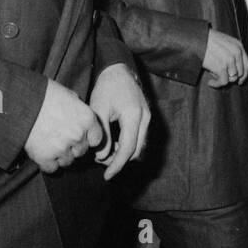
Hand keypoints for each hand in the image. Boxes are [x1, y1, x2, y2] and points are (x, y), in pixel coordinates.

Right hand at [24, 79, 103, 173]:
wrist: (19, 100)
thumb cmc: (44, 94)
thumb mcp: (69, 95)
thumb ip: (80, 109)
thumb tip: (82, 117)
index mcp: (87, 119)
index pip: (97, 140)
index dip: (87, 139)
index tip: (78, 136)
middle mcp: (78, 135)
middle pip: (81, 152)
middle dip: (72, 148)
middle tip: (59, 138)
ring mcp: (62, 147)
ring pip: (67, 162)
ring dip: (60, 156)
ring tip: (48, 143)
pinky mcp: (44, 157)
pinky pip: (52, 168)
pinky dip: (47, 163)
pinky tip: (41, 151)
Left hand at [89, 63, 150, 179]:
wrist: (119, 71)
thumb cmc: (107, 88)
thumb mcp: (99, 109)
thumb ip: (103, 134)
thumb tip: (103, 156)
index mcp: (134, 116)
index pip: (127, 149)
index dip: (116, 165)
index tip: (107, 176)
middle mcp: (145, 119)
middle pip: (136, 151)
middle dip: (119, 161)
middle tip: (101, 162)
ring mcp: (148, 118)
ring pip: (139, 146)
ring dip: (124, 154)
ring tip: (105, 153)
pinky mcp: (146, 118)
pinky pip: (139, 138)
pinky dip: (127, 145)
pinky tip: (113, 144)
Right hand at [203, 30, 247, 87]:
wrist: (195, 39)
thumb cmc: (207, 40)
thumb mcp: (224, 42)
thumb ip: (232, 53)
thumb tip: (234, 71)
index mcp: (238, 46)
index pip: (247, 65)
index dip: (244, 75)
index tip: (239, 80)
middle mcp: (237, 53)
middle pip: (240, 73)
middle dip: (232, 78)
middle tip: (222, 78)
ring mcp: (230, 60)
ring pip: (232, 78)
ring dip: (222, 80)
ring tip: (214, 77)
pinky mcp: (221, 67)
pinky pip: (223, 82)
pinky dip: (216, 84)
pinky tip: (210, 82)